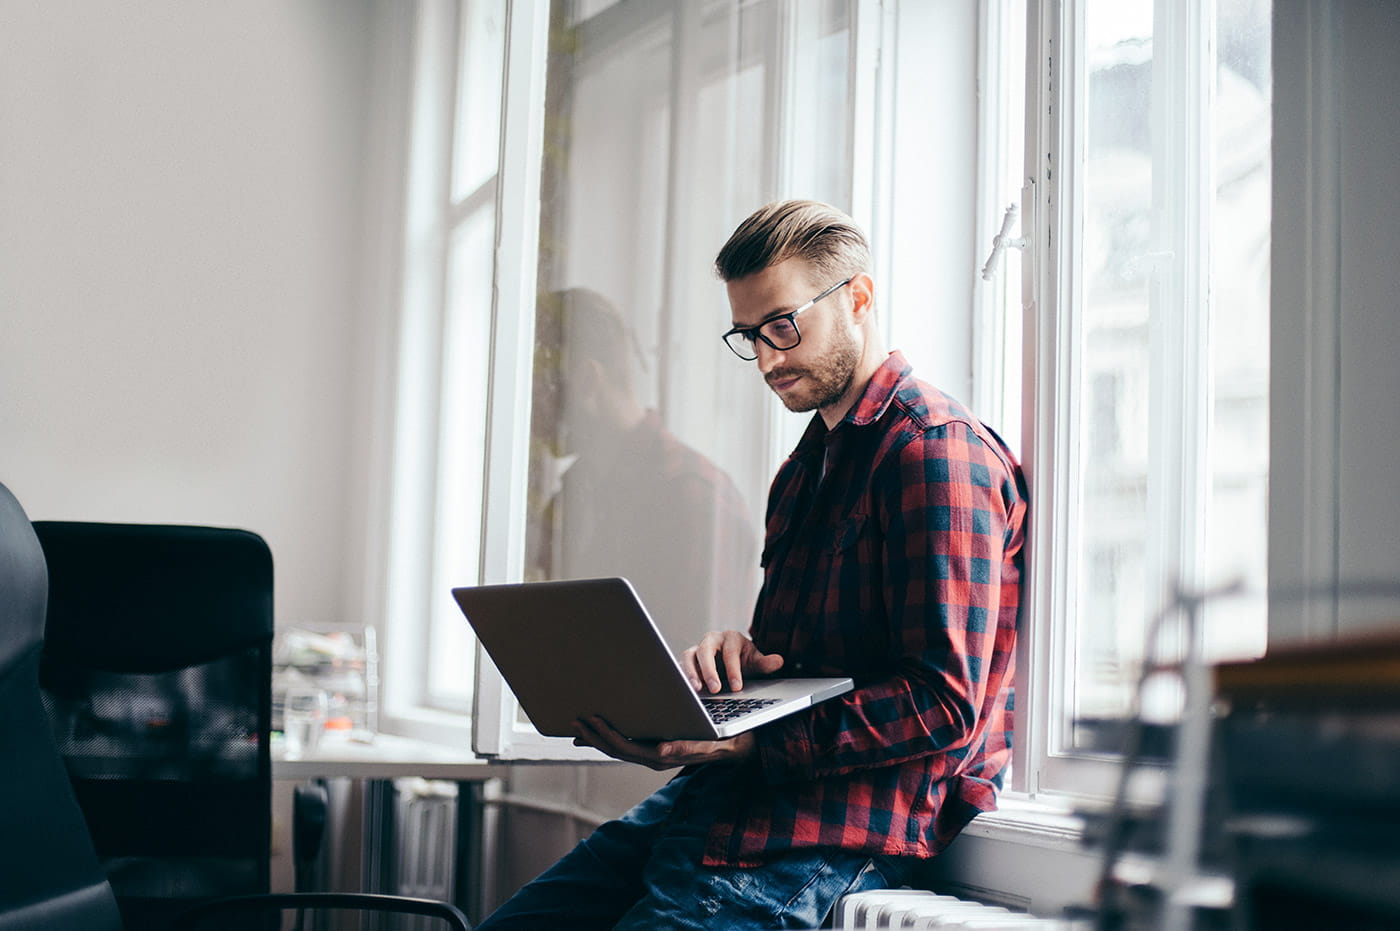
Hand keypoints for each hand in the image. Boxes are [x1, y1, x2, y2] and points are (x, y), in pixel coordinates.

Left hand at [572, 715, 755, 770]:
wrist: (744, 748)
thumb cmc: (730, 742)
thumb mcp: (714, 744)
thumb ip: (689, 748)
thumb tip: (661, 750)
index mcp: (665, 756)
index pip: (627, 748)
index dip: (605, 736)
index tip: (590, 720)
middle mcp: (657, 757)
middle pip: (617, 749)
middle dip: (595, 736)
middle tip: (574, 719)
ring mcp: (656, 753)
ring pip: (621, 747)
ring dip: (599, 737)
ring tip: (580, 724)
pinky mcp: (658, 746)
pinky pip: (630, 742)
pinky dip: (612, 735)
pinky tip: (601, 728)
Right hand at [681, 630, 784, 693]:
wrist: (732, 660)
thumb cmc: (743, 660)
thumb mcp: (756, 661)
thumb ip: (765, 663)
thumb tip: (779, 661)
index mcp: (730, 638)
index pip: (730, 653)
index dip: (733, 670)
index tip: (737, 687)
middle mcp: (711, 640)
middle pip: (706, 651)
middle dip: (710, 670)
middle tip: (715, 689)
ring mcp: (697, 649)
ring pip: (690, 656)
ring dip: (691, 672)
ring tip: (696, 690)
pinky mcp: (688, 661)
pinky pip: (682, 666)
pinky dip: (684, 677)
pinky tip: (687, 690)